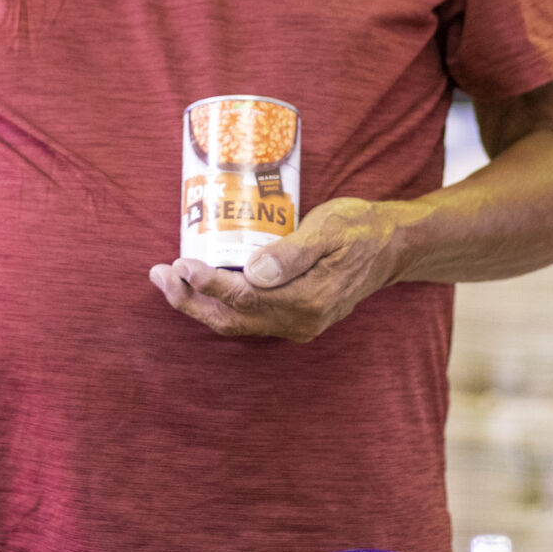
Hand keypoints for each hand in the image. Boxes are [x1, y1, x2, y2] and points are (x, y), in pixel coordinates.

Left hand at [148, 197, 415, 340]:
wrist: (393, 247)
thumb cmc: (361, 228)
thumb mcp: (330, 228)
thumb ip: (292, 252)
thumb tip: (254, 273)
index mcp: (309, 300)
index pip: (246, 298)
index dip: (209, 284)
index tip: (181, 264)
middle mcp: (301, 320)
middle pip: (232, 319)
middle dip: (190, 300)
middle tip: (158, 273)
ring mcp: (297, 323)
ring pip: (237, 322)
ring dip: (198, 304)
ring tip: (167, 278)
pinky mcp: (295, 316)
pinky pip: (248, 317)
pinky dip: (219, 303)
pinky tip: (199, 283)